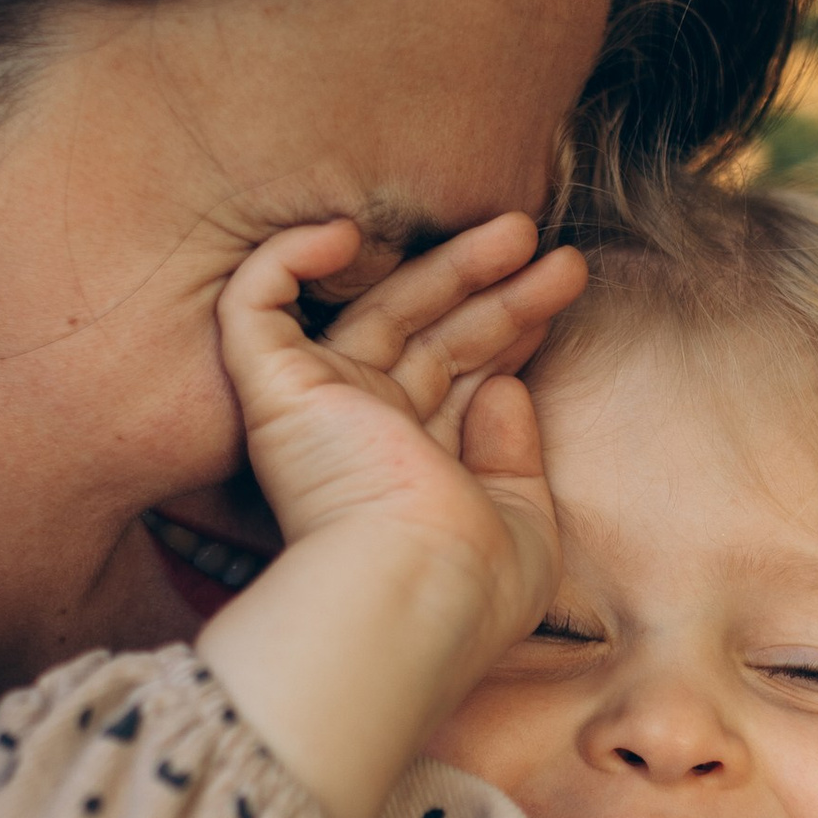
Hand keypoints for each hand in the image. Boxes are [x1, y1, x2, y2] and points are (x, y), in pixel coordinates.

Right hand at [199, 214, 584, 817]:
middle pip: (433, 338)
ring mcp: (321, 408)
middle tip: (562, 255)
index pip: (459, 379)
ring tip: (522, 229)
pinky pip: (256, 304)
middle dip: (497, 290)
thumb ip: (515, 453)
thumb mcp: (524, 522)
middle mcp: (367, 436)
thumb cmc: (471, 583)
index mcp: (418, 470)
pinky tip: (345, 232)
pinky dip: (286, 259)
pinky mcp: (276, 389)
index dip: (509, 329)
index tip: (559, 297)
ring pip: (376, 309)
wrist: (412, 588)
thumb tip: (505, 383)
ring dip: (449, 264)